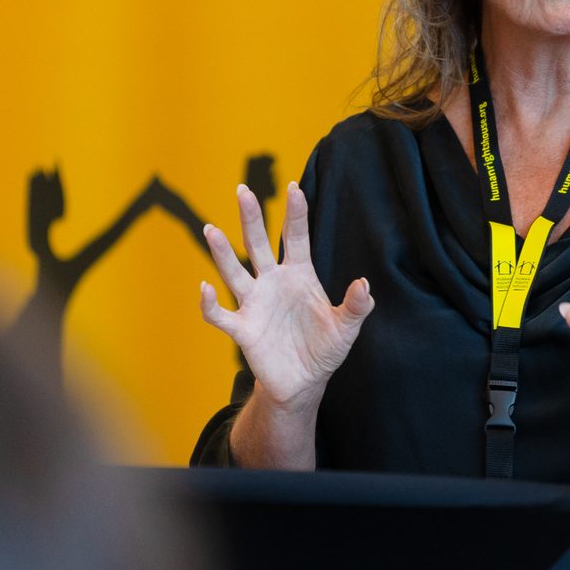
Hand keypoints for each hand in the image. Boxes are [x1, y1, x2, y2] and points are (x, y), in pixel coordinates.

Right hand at [198, 182, 372, 413]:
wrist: (304, 382)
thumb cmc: (325, 349)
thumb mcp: (346, 329)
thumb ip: (356, 306)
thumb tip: (364, 284)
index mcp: (300, 275)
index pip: (296, 237)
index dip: (296, 213)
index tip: (294, 187)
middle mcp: (273, 282)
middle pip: (258, 243)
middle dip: (251, 217)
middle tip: (242, 190)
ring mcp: (255, 303)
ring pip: (234, 271)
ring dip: (221, 252)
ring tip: (211, 230)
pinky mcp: (243, 328)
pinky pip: (220, 314)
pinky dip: (210, 303)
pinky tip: (205, 288)